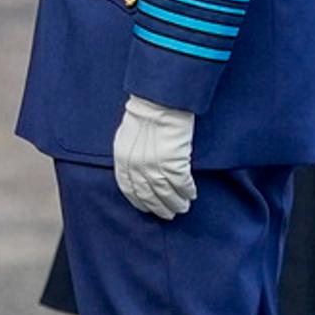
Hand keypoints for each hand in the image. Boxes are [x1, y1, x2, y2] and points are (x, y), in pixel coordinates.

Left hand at [112, 95, 197, 219]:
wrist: (160, 100)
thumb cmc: (147, 111)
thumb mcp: (129, 134)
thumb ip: (131, 154)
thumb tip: (139, 170)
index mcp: (122, 158)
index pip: (128, 188)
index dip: (139, 201)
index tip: (148, 209)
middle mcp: (136, 166)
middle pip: (147, 195)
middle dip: (159, 207)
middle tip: (169, 214)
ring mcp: (155, 166)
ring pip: (166, 193)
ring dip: (176, 203)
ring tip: (183, 207)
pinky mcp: (174, 163)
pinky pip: (182, 184)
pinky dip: (187, 191)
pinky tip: (192, 194)